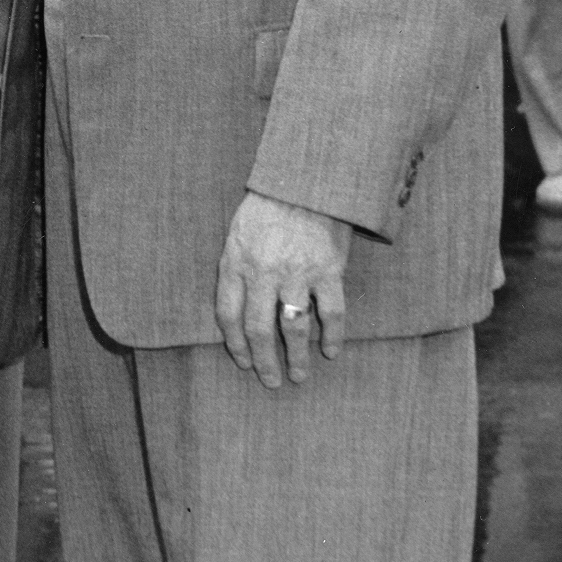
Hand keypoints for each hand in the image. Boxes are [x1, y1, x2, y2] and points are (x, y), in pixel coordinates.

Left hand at [213, 189, 350, 388]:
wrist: (307, 179)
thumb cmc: (268, 206)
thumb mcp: (237, 233)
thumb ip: (236, 269)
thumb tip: (237, 308)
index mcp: (236, 263)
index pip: (228, 315)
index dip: (235, 344)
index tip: (244, 362)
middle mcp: (264, 272)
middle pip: (259, 328)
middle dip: (264, 360)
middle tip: (271, 382)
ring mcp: (297, 272)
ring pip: (294, 327)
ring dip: (297, 357)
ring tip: (299, 376)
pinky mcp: (329, 270)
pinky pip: (331, 312)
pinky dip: (333, 336)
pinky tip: (332, 352)